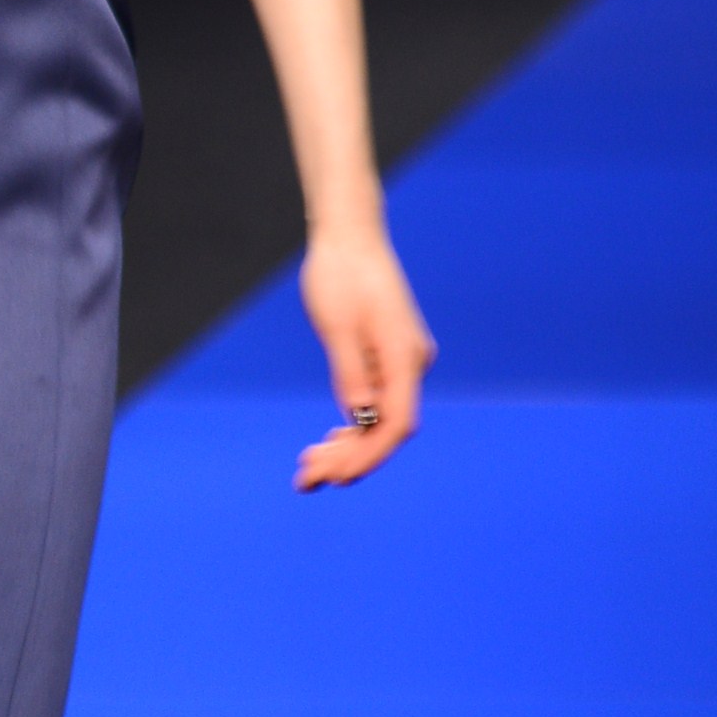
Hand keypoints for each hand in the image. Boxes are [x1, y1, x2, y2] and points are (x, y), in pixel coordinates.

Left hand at [294, 218, 433, 488]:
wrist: (349, 236)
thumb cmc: (339, 274)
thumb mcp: (338, 326)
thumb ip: (350, 373)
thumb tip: (359, 418)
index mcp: (404, 356)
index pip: (395, 425)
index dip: (367, 456)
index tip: (334, 477)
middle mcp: (411, 363)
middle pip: (387, 428)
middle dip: (350, 459)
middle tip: (305, 480)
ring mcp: (403, 361)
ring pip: (381, 419)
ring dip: (348, 448)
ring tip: (308, 468)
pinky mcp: (389, 357)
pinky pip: (377, 403)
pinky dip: (354, 426)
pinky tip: (329, 441)